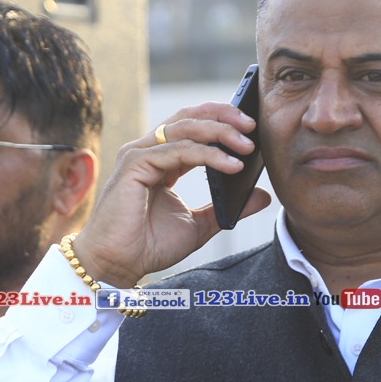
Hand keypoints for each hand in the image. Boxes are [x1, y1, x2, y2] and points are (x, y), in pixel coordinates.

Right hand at [70, 102, 271, 287]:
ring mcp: (139, 155)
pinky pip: (178, 150)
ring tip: (246, 146)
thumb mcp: (200, 225)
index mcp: (161, 159)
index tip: (250, 128)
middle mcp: (148, 151)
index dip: (222, 121)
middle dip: (223, 116)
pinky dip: (208, 155)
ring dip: (220, 132)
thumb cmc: (149, 246)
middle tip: (252, 125)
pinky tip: (231, 165)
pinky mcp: (134, 165)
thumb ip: (227, 207)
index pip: (193, 126)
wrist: (118, 265)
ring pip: (185, 128)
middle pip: (189, 117)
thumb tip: (262, 196)